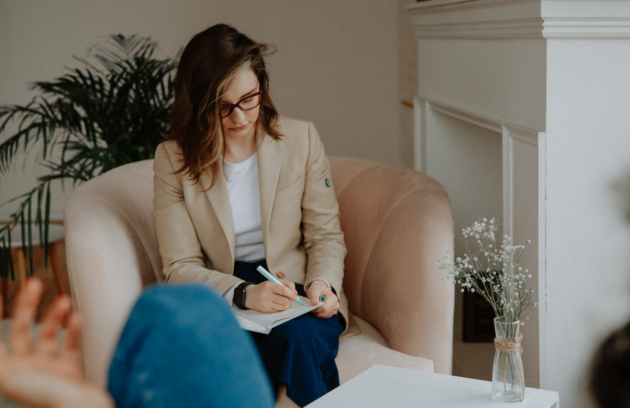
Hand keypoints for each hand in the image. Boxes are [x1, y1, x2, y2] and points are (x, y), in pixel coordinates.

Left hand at [0, 278, 113, 407]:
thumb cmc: (46, 399)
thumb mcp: (10, 375)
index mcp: (8, 371)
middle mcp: (25, 369)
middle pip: (21, 330)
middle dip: (27, 305)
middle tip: (34, 283)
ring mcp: (48, 370)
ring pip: (47, 335)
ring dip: (54, 315)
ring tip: (64, 300)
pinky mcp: (70, 372)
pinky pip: (70, 346)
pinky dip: (73, 330)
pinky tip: (77, 317)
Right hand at [244, 279, 298, 312]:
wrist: (250, 295)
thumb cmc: (264, 288)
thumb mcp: (273, 281)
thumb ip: (286, 284)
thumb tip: (295, 293)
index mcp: (269, 285)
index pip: (284, 290)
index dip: (291, 294)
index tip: (295, 295)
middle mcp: (266, 295)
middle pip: (284, 300)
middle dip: (290, 300)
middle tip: (291, 298)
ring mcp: (265, 304)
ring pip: (283, 307)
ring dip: (287, 305)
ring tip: (286, 301)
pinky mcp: (266, 310)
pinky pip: (278, 310)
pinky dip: (282, 308)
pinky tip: (279, 304)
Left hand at [306, 281, 338, 318]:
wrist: (321, 288)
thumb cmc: (317, 289)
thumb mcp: (314, 291)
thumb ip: (314, 297)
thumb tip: (314, 304)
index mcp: (332, 298)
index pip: (324, 308)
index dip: (316, 309)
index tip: (311, 306)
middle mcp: (336, 304)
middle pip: (324, 313)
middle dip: (316, 311)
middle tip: (312, 306)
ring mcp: (335, 309)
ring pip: (324, 315)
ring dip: (318, 313)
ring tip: (315, 306)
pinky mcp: (333, 312)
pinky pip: (325, 316)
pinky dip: (320, 314)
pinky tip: (318, 309)